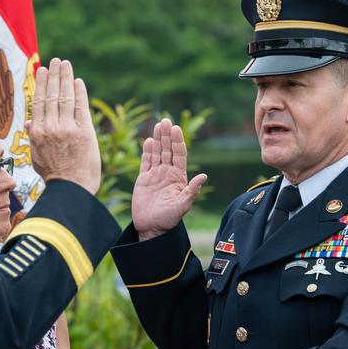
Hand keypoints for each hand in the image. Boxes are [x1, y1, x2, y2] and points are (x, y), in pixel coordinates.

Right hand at [27, 58, 101, 193]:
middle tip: (56, 61)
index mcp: (37, 132)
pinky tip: (78, 82)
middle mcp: (51, 127)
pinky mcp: (84, 132)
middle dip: (54, 75)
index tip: (42, 70)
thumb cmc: (54, 175)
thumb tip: (29, 122)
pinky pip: (80, 107)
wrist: (71, 189)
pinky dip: (80, 93)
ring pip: (65, 97)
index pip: (39, 102)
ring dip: (66, 78)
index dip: (41, 84)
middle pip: (52, 95)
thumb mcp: (37, 157)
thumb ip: (34, 137)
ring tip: (66, 64)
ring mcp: (67, 128)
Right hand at [132, 119, 206, 240]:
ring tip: (158, 125)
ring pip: (157, 153)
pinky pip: (145, 162)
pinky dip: (147, 151)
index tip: (176, 129)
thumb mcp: (183, 205)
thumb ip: (191, 191)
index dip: (178, 141)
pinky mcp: (144, 179)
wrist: (151, 228)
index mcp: (178, 177)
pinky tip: (148, 140)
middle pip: (168, 150)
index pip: (179, 155)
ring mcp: (155, 175)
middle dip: (167, 135)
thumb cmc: (169, 219)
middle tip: (165, 120)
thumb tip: (204, 176)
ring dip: (158, 139)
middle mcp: (167, 173)